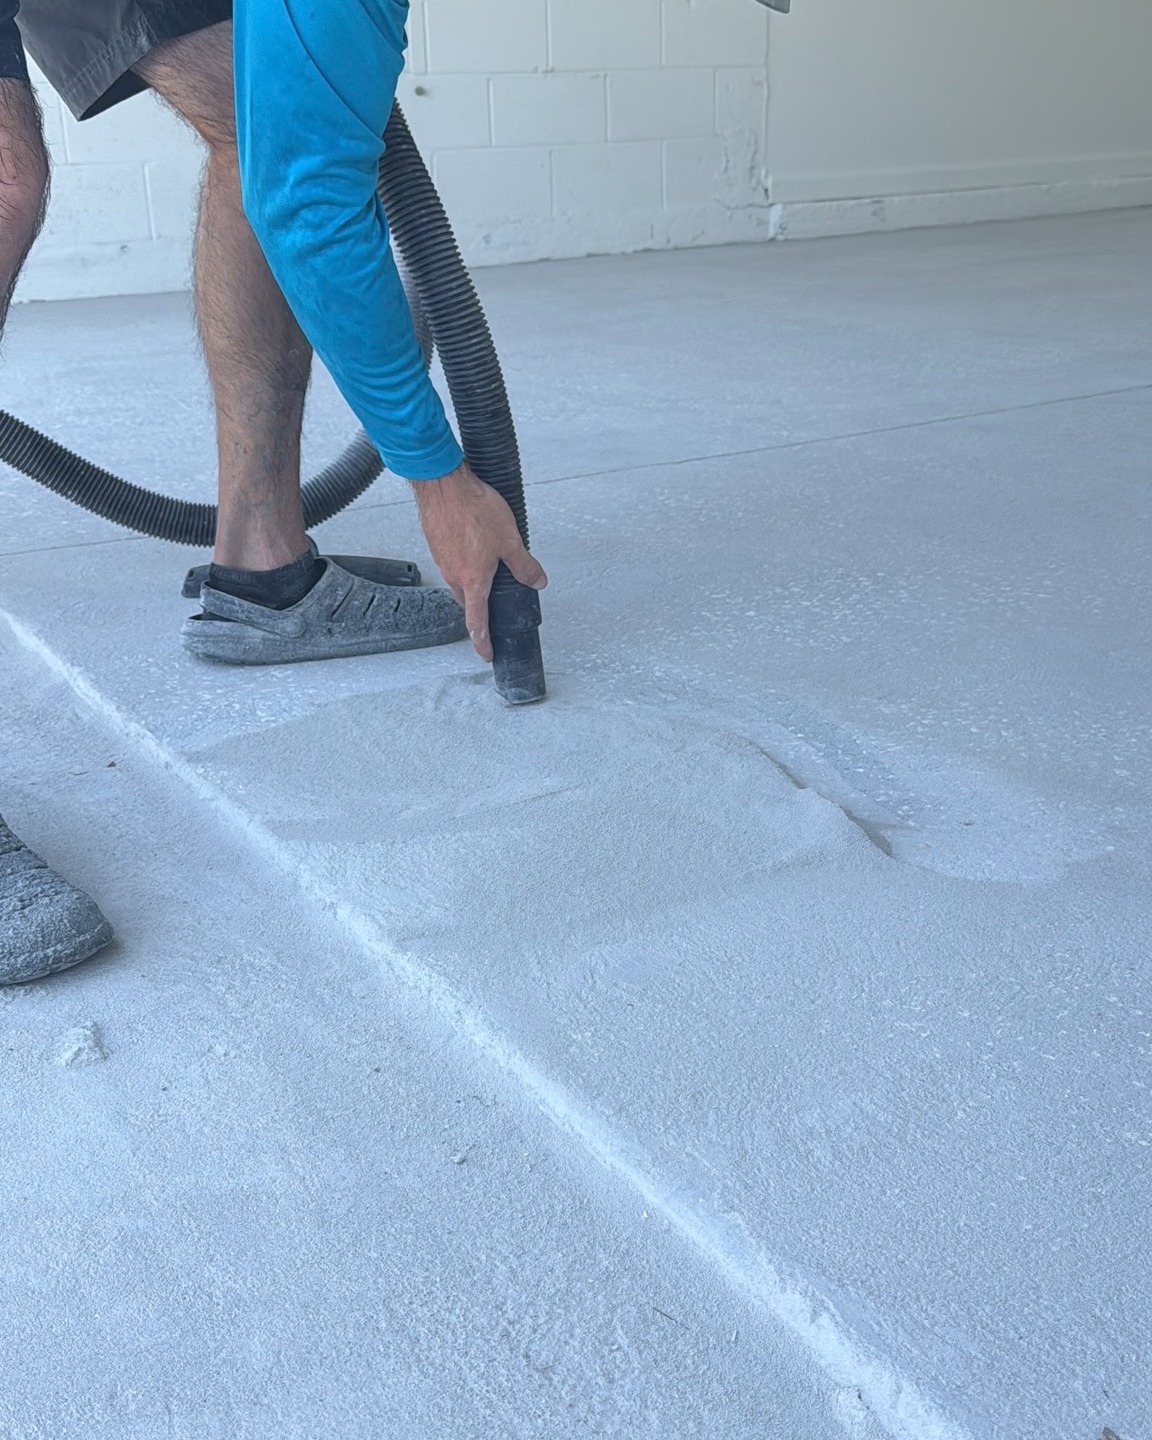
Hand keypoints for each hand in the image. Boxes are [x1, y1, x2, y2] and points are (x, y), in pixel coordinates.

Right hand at [412, 461, 546, 661]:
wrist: (442, 484)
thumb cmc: (472, 508)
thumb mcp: (510, 540)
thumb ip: (524, 565)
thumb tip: (537, 581)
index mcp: (473, 580)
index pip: (476, 621)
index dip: (482, 641)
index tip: (487, 653)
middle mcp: (454, 575)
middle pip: (467, 603)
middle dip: (478, 612)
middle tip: (489, 616)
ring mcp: (442, 560)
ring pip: (459, 583)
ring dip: (472, 586)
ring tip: (486, 575)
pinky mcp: (437, 545)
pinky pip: (452, 565)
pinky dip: (463, 566)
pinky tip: (473, 550)